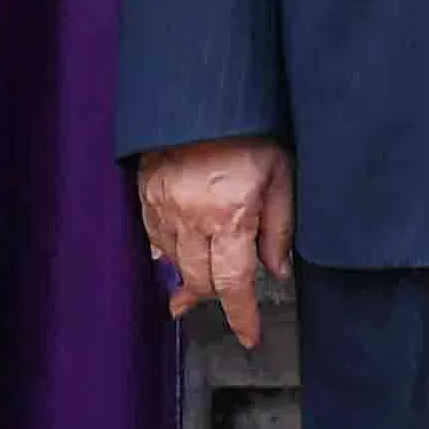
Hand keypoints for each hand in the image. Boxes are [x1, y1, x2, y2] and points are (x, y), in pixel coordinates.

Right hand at [138, 138, 295, 349]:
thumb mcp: (282, 174)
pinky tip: (173, 258)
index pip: (234, 285)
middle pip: (200, 280)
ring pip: (173, 263)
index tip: (249, 337)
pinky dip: (166, 252)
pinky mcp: (146, 192)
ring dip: (189, 277)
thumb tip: (277, 271)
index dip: (242, 316)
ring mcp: (163, 206)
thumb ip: (279, 228)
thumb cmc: (254, 129)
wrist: (209, 91)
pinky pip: (154, 237)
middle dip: (216, 296)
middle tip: (228, 303)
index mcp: (230, 218)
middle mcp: (191, 219)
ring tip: (193, 292)